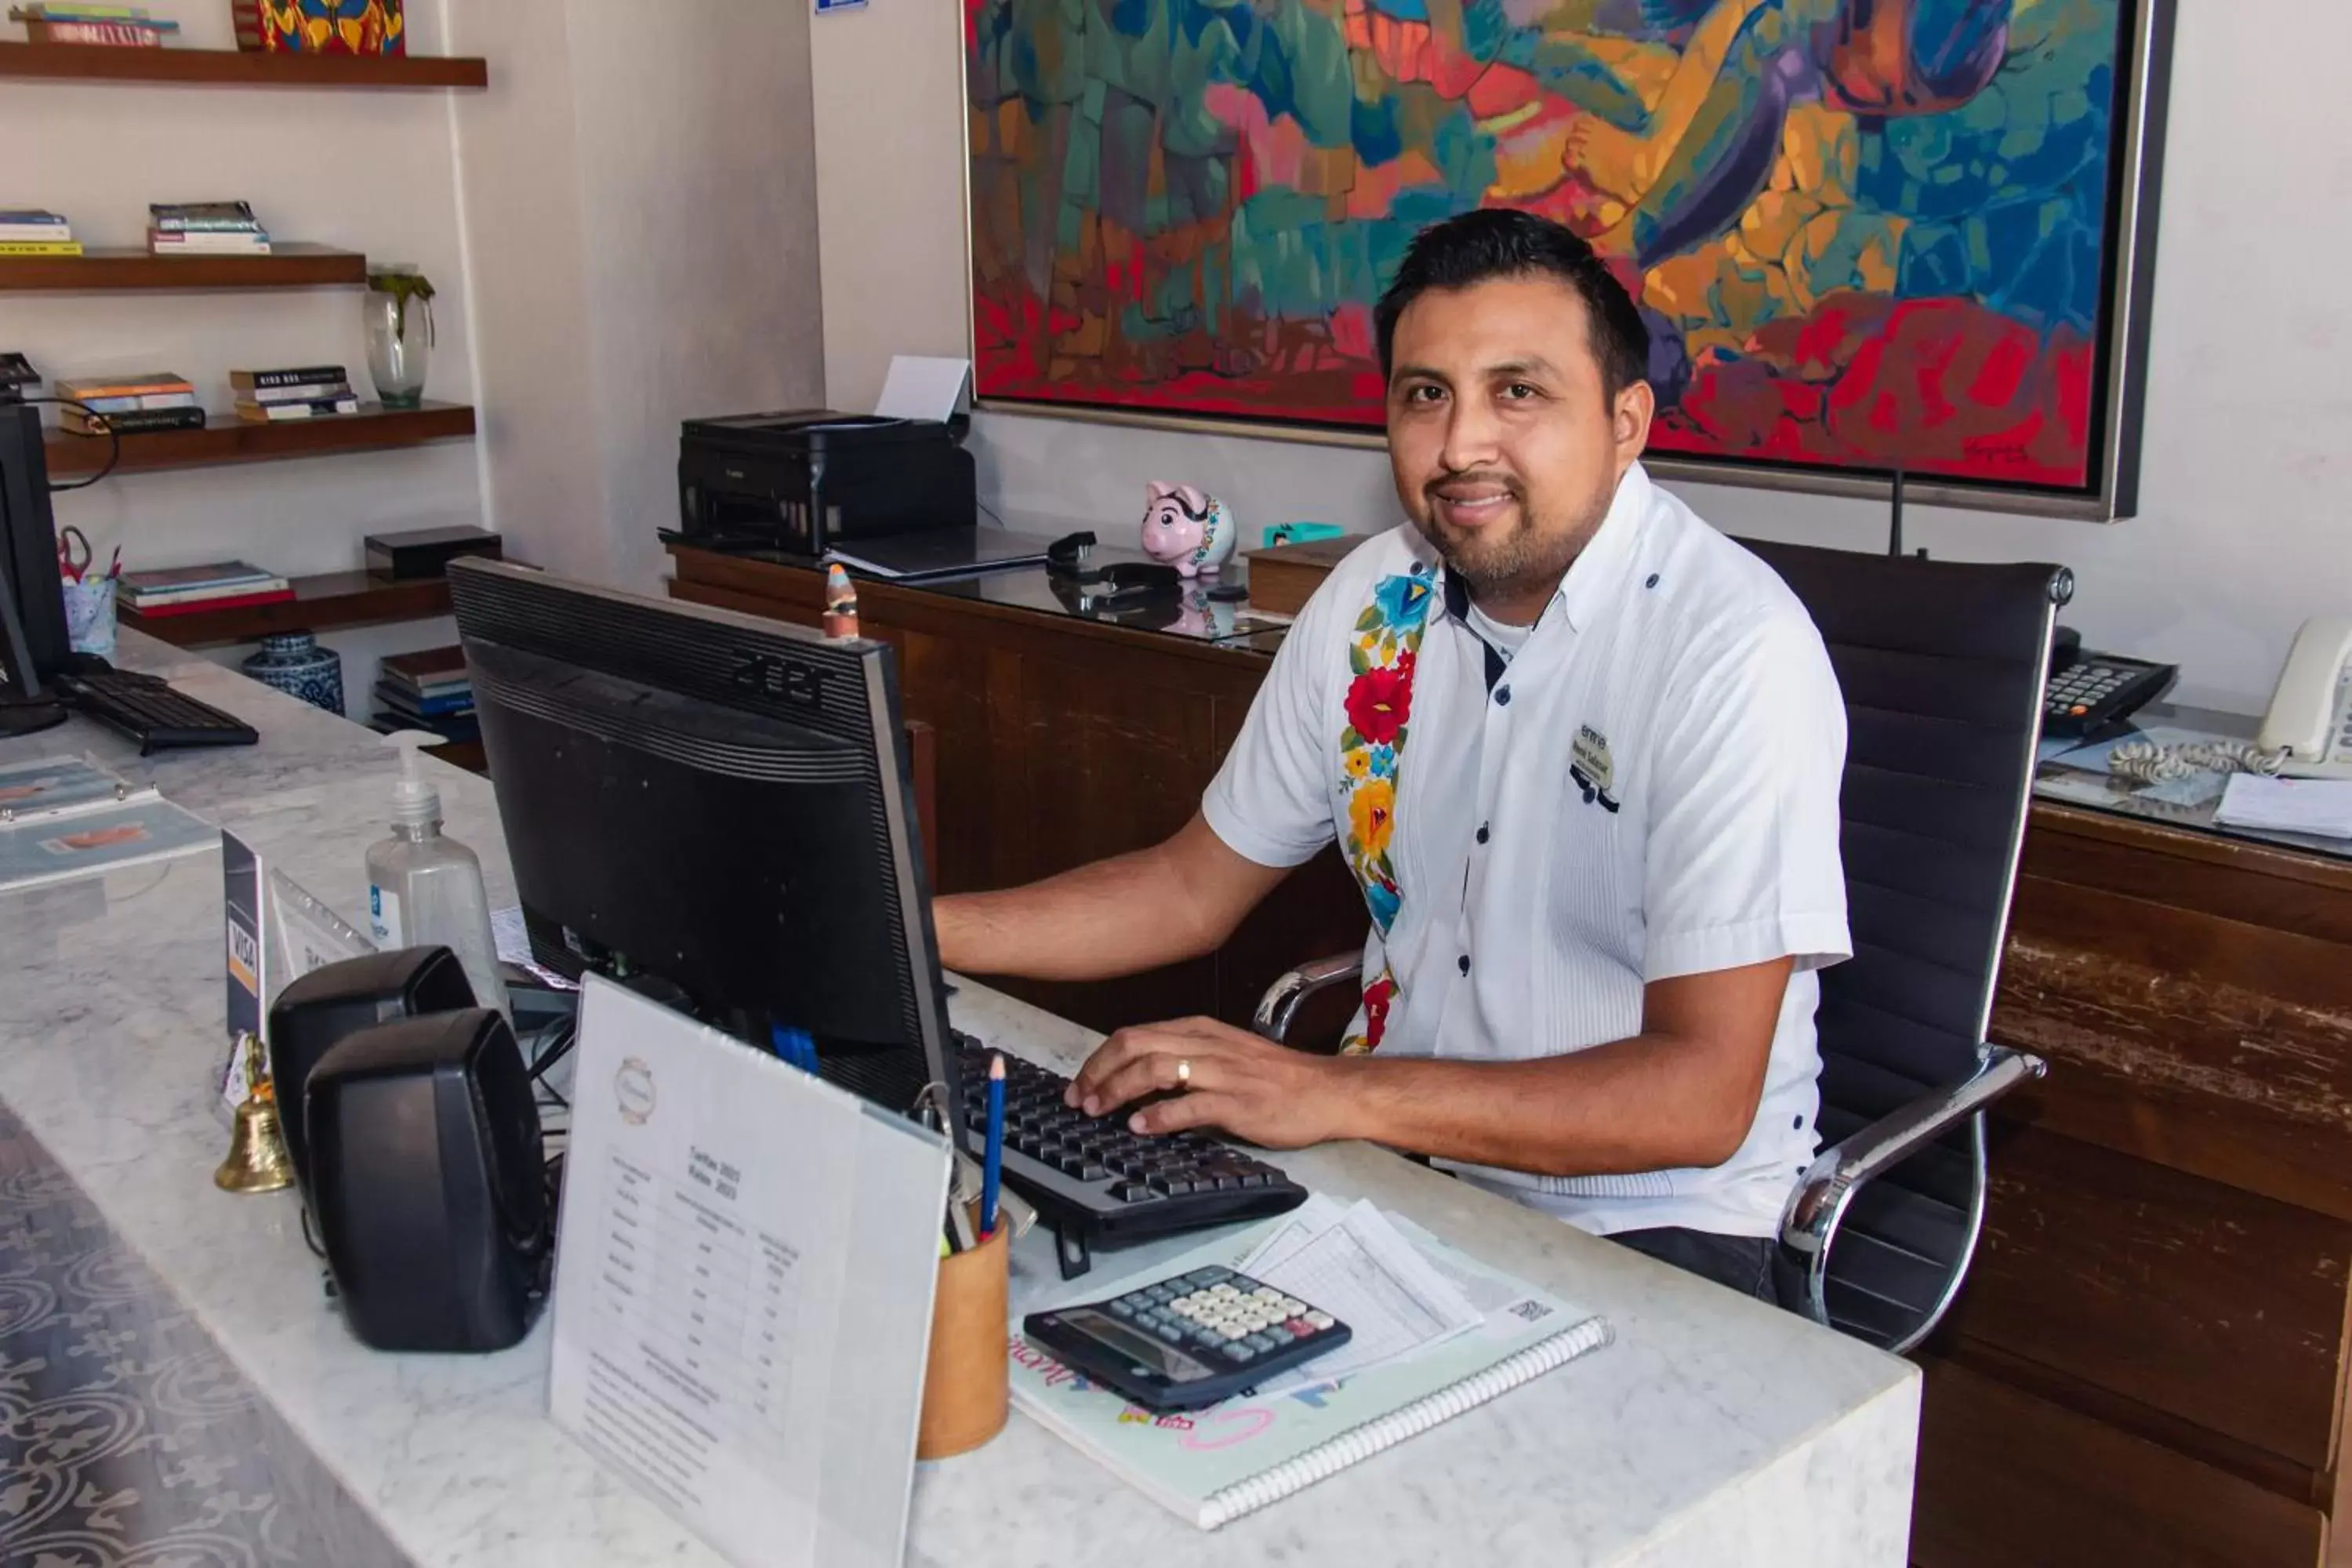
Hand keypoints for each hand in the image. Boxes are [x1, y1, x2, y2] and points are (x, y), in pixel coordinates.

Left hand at [1066, 1016, 1352, 1148]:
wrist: (1327, 1091)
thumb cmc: (1276, 1077)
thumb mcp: (1224, 1054)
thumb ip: (1184, 1059)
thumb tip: (1137, 1077)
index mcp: (1199, 1031)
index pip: (1134, 1035)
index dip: (1099, 1059)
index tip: (1081, 1084)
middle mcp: (1206, 1045)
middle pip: (1135, 1046)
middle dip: (1098, 1072)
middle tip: (1080, 1100)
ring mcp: (1222, 1072)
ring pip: (1156, 1069)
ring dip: (1119, 1091)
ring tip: (1100, 1111)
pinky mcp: (1238, 1102)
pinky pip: (1189, 1105)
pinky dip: (1158, 1115)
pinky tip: (1139, 1127)